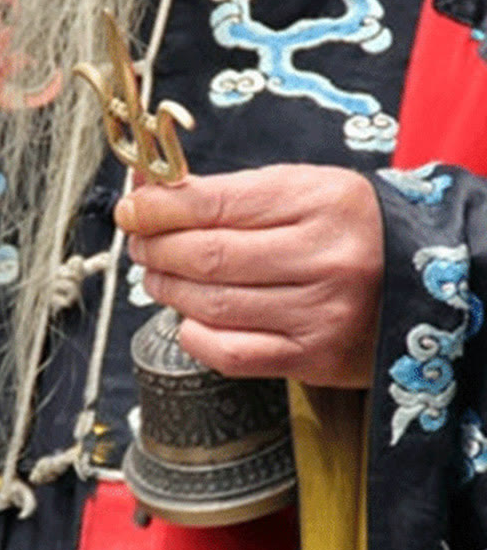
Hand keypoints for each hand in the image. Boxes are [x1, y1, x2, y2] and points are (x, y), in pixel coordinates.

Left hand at [115, 164, 383, 387]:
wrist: (419, 279)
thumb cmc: (345, 229)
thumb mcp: (298, 190)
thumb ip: (226, 193)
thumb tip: (149, 193)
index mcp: (321, 202)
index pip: (216, 204)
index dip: (159, 208)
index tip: (130, 209)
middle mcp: (326, 260)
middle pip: (208, 257)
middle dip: (156, 249)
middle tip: (141, 244)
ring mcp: (322, 315)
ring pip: (213, 305)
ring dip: (168, 289)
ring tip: (158, 275)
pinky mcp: (315, 359)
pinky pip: (232, 354)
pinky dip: (195, 335)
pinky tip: (188, 318)